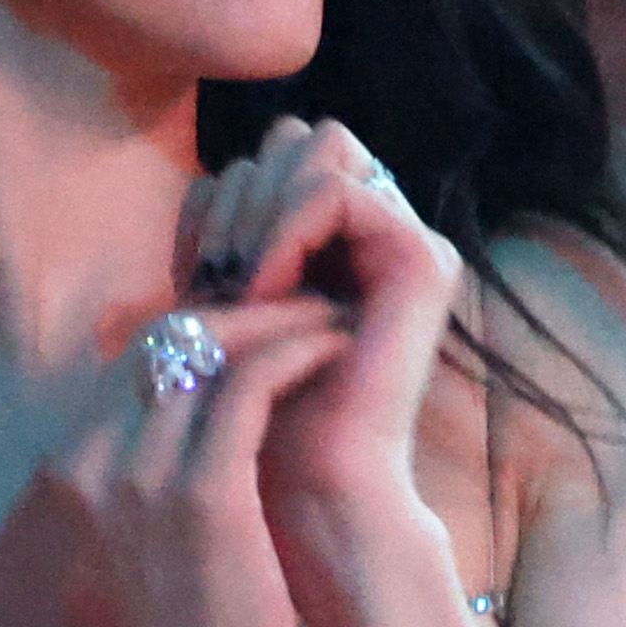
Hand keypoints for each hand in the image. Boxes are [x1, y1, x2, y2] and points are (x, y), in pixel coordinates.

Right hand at [29, 295, 348, 626]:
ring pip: (211, 346)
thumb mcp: (159, 543)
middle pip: (166, 335)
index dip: (208, 327)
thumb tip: (203, 416)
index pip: (137, 357)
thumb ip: (162, 474)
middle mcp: (94, 462)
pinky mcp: (203, 495)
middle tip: (308, 301)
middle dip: (244, 307)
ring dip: (280, 319)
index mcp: (76, 470)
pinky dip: (298, 353)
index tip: (268, 325)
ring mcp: (142, 477)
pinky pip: (251, 386)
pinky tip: (339, 348)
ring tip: (335, 317)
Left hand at [177, 117, 465, 594]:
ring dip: (260, 210)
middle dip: (242, 197)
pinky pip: (338, 191)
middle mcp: (387, 233)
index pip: (273, 155)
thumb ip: (226, 238)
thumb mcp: (223, 309)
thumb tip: (208, 178)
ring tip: (239, 287)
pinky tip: (263, 289)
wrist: (306, 488)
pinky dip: (285, 229)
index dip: (223, 200)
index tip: (198, 277)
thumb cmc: (256, 415)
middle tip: (219, 280)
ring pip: (320, 146)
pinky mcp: (427, 262)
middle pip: (300, 138)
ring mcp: (413, 243)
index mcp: (344, 241)